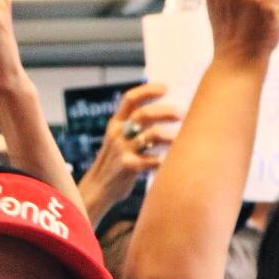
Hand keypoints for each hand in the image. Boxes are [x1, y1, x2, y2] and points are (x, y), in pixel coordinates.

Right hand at [79, 82, 182, 219]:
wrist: (97, 190)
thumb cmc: (115, 164)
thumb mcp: (118, 141)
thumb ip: (135, 128)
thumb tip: (169, 114)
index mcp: (115, 124)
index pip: (129, 99)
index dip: (148, 90)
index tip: (166, 88)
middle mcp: (117, 134)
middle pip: (143, 114)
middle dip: (166, 111)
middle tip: (182, 113)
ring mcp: (122, 150)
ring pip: (152, 135)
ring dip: (171, 136)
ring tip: (182, 140)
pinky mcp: (129, 167)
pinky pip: (154, 160)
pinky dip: (167, 159)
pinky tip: (173, 161)